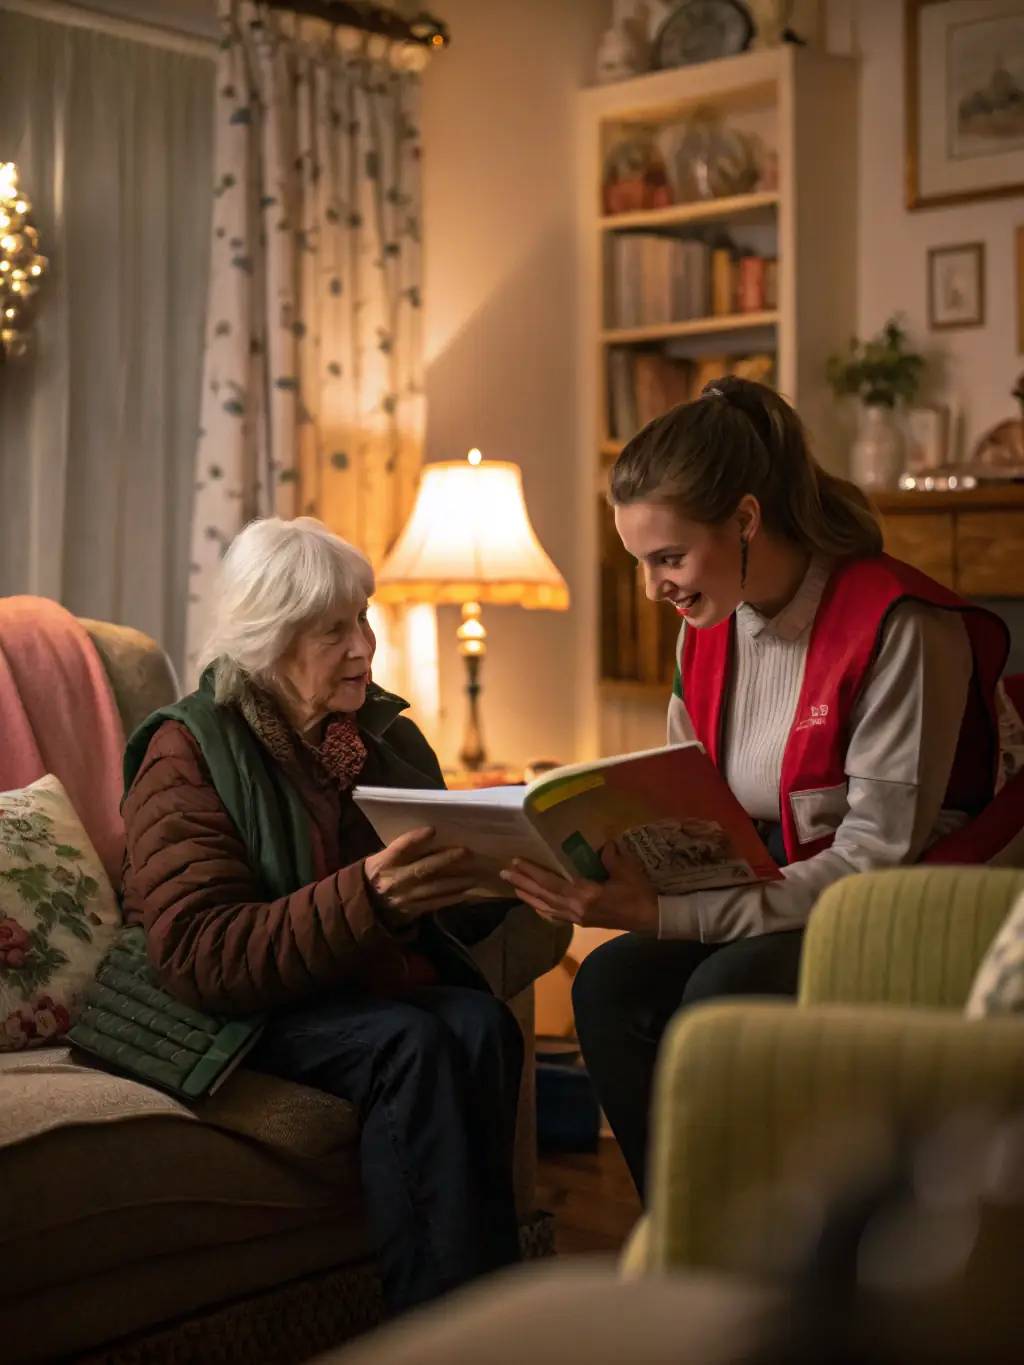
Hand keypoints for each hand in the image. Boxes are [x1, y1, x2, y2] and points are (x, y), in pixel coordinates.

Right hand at [364, 828, 477, 922]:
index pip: (400, 848)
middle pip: (423, 868)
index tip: (432, 830)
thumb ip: (401, 850)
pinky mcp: (412, 909)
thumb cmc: (380, 873)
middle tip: (466, 852)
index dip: (415, 839)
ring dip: (456, 882)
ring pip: (433, 887)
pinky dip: (451, 898)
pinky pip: (435, 903)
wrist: (366, 904)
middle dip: (446, 860)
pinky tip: (466, 893)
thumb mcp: (381, 858)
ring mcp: (405, 896)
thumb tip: (432, 835)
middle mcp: (395, 879)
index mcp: (384, 862)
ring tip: (474, 875)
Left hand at [500, 841, 658, 932]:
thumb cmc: (639, 894)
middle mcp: (576, 909)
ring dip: (528, 896)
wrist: (651, 919)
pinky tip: (535, 904)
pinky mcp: (582, 921)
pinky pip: (555, 915)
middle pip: (543, 895)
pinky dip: (542, 908)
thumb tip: (603, 843)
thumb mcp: (626, 871)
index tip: (516, 862)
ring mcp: (578, 917)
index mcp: (584, 896)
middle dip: (523, 883)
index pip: (552, 883)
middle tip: (504, 872)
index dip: (533, 873)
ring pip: (546, 907)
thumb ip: (611, 857)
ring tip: (513, 885)